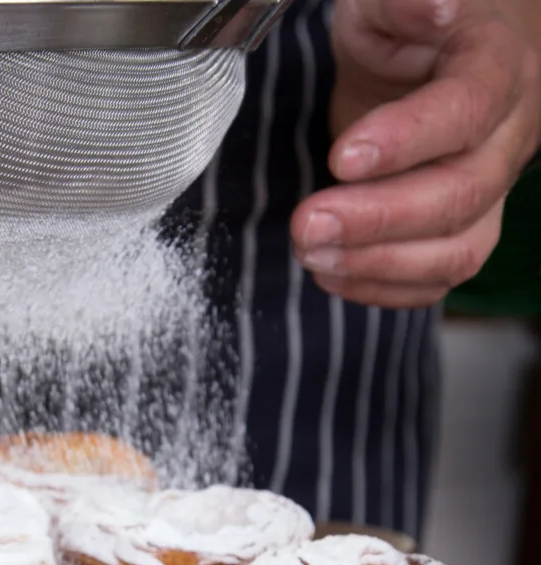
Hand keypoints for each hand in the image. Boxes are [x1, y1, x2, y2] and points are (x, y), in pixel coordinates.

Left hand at [290, 0, 540, 307]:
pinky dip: (384, 287)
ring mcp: (490, 186)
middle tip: (306, 223)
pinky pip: (439, 276)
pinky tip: (330, 273)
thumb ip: (403, 2)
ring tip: (309, 252)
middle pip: (462, 193)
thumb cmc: (403, 27)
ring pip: (460, 248)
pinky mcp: (462, 224)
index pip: (468, 108)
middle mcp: (508, 133)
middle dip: (379, 218)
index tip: (343, 156)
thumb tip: (435, 6)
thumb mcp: (384, 2)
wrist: (427, 55)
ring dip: (379, 263)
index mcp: (496, 64)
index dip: (408, 139)